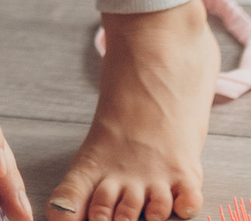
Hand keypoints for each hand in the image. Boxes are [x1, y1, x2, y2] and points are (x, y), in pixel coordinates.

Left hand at [45, 0, 213, 220]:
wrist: (157, 48)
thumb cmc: (130, 87)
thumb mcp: (106, 127)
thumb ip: (93, 169)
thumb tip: (69, 201)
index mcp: (92, 160)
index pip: (67, 204)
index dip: (64, 218)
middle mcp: (120, 171)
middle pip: (106, 218)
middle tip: (111, 212)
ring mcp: (153, 171)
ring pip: (146, 217)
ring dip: (146, 216)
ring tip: (145, 205)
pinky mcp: (185, 166)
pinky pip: (187, 204)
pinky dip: (184, 209)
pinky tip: (180, 203)